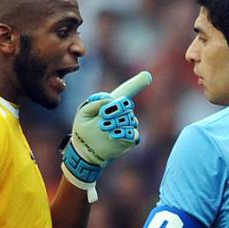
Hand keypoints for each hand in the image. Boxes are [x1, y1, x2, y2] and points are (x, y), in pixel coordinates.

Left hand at [63, 71, 151, 199]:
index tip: (147, 76)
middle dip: (116, 108)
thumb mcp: (83, 114)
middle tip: (103, 116)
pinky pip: (134, 134)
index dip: (136, 84)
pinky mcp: (128, 140)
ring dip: (116, 122)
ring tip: (103, 128)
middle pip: (127, 104)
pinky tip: (113, 134)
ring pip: (129, 119)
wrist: (83, 151)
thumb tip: (110, 100)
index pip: (126, 92)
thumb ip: (94, 103)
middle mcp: (122, 114)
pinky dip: (125, 133)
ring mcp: (126, 126)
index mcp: (112, 104)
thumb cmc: (82, 130)